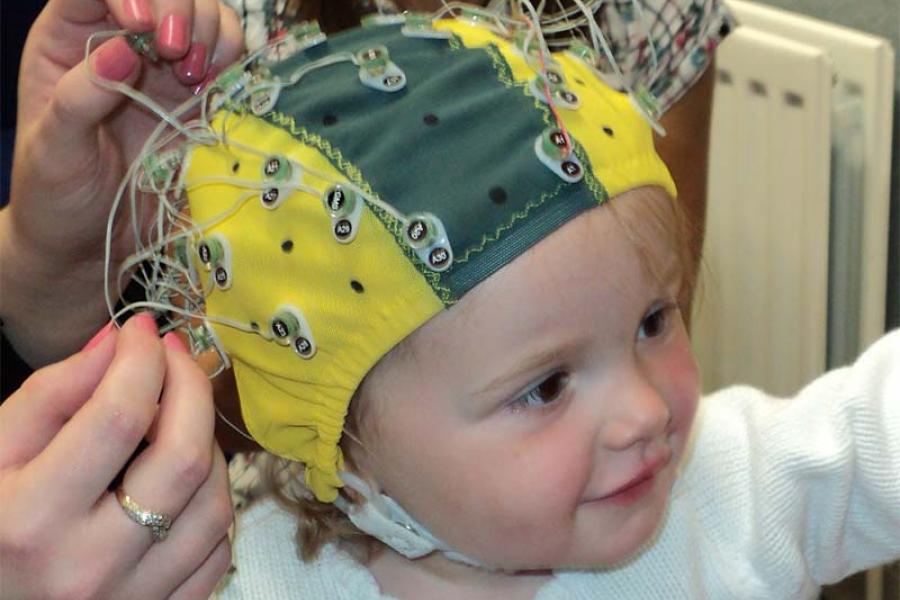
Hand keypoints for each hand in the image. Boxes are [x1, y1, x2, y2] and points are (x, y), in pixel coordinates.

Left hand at [0, 0, 243, 365]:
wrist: (95, 246)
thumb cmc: (57, 197)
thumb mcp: (54, 149)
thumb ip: (81, 96)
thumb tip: (124, 48)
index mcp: (68, 42)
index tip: (142, 25)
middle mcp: (120, 43)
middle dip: (179, 10)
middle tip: (177, 54)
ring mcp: (163, 69)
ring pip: (203, 16)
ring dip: (210, 33)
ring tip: (194, 75)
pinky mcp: (198, 98)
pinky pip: (227, 58)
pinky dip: (232, 61)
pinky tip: (214, 85)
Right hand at [0, 314, 233, 598]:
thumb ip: (50, 395)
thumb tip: (119, 344)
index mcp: (31, 522)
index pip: (118, 419)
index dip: (141, 360)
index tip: (143, 329)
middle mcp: (90, 567)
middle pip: (184, 460)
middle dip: (192, 388)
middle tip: (176, 354)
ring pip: (214, 505)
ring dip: (207, 446)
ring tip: (176, 419)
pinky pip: (217, 550)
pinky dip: (210, 501)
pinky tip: (181, 478)